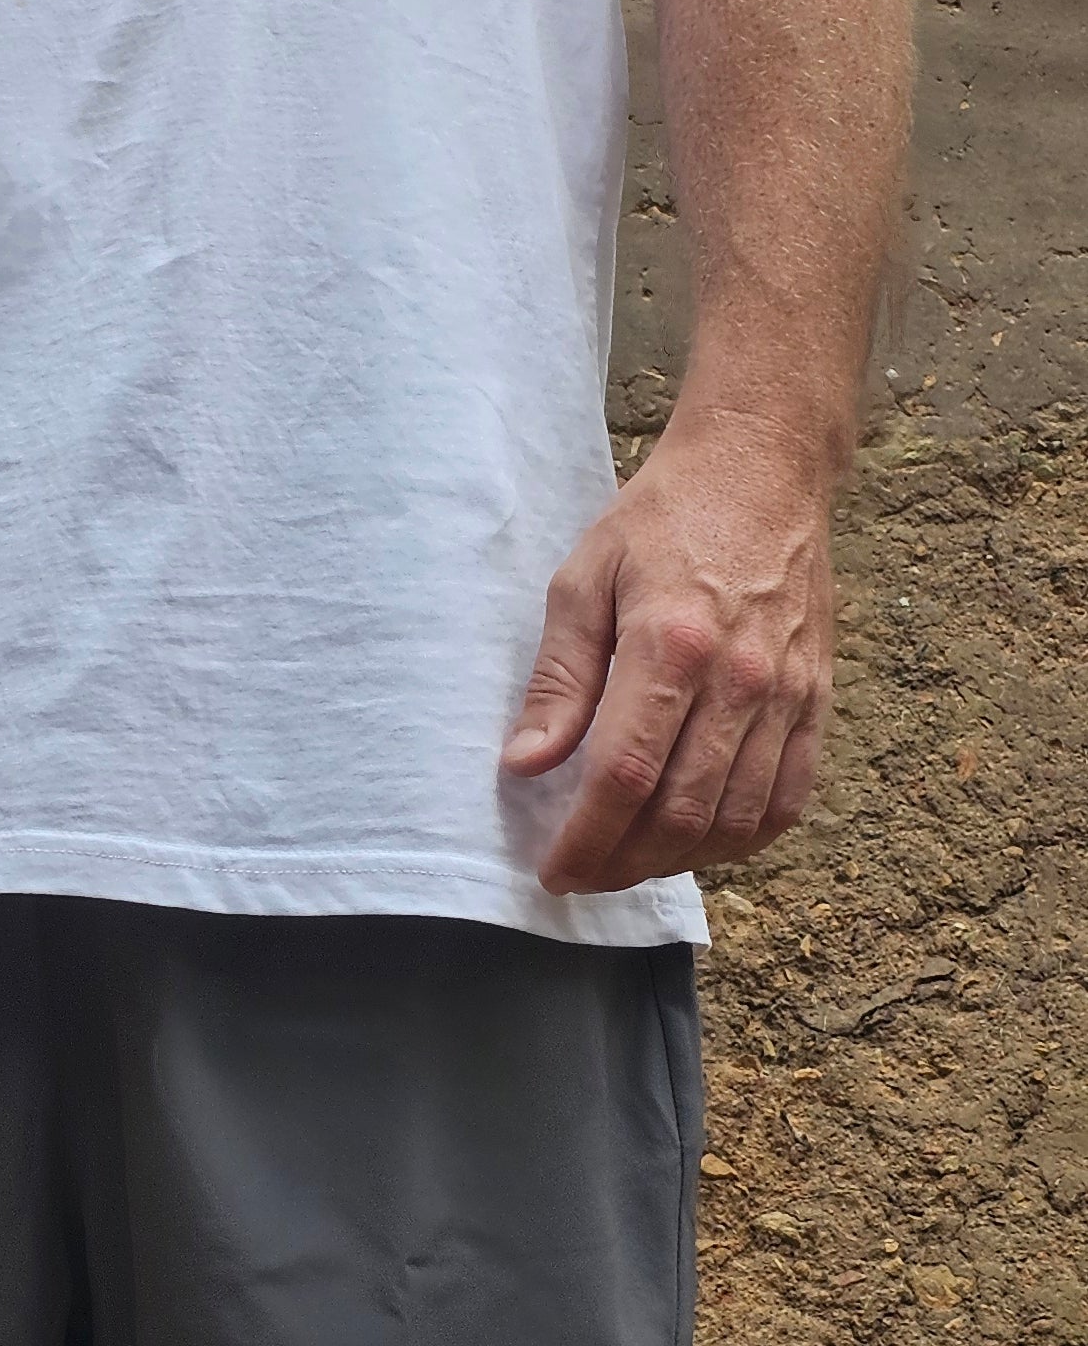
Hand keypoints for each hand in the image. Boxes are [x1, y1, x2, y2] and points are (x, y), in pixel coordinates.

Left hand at [501, 410, 833, 896]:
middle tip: (585, 875)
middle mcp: (739, 678)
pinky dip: (742, 839)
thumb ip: (558, 678)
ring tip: (632, 862)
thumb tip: (527, 764)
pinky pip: (787, 800)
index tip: (554, 872)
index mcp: (670, 644)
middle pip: (680, 812)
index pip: (624, 775)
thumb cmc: (662, 519)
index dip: (586, 840)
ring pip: (735, 820)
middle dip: (623, 864)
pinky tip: (701, 842)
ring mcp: (788, 694)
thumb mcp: (583, 579)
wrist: (763, 470)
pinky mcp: (818, 699)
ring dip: (677, 861)